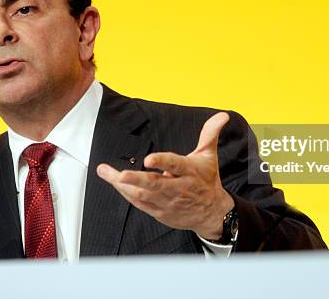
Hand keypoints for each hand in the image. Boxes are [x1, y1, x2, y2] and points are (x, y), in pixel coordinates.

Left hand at [96, 112, 234, 239]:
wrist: (211, 213)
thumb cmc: (207, 180)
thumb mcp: (209, 155)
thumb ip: (210, 133)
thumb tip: (222, 115)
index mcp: (189, 172)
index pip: (175, 165)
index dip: (162, 162)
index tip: (148, 159)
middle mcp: (178, 188)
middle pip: (155, 184)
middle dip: (136, 180)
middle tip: (121, 174)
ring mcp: (167, 202)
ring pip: (143, 195)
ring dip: (123, 185)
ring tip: (106, 172)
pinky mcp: (160, 211)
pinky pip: (140, 203)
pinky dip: (127, 193)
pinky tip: (114, 183)